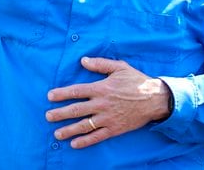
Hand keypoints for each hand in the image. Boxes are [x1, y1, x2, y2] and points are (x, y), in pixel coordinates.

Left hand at [45, 57, 170, 148]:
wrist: (155, 99)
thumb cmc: (136, 81)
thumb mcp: (119, 67)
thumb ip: (100, 64)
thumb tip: (83, 60)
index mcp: (101, 88)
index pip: (76, 91)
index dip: (61, 94)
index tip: (50, 96)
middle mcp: (102, 104)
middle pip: (76, 110)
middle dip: (60, 113)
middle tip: (48, 116)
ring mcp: (108, 118)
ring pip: (84, 125)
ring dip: (69, 130)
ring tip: (56, 134)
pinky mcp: (115, 129)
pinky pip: (97, 136)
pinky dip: (85, 141)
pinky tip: (74, 144)